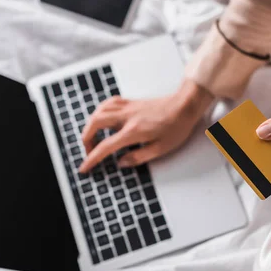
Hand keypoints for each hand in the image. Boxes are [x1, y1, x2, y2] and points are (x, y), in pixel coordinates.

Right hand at [79, 79, 212, 172]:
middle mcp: (127, 117)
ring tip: (94, 137)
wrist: (185, 106)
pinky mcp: (131, 102)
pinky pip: (109, 103)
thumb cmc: (177, 127)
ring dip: (91, 124)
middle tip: (90, 151)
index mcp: (133, 131)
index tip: (84, 167)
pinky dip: (100, 112)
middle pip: (95, 123)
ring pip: (99, 110)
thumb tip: (121, 163)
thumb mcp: (161, 149)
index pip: (105, 146)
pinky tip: (103, 119)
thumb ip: (138, 157)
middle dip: (86, 139)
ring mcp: (128, 107)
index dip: (92, 159)